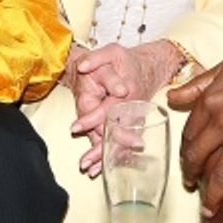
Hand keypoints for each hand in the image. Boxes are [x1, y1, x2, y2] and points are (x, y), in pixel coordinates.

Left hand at [64, 47, 122, 176]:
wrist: (148, 67)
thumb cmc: (126, 60)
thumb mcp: (111, 51)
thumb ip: (95, 57)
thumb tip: (82, 66)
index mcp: (127, 92)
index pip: (108, 109)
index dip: (91, 119)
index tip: (75, 128)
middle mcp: (132, 109)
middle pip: (116, 133)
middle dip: (100, 148)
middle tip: (84, 162)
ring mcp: (134, 120)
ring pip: (121, 143)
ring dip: (106, 157)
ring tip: (90, 171)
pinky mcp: (134, 126)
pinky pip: (124, 145)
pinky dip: (114, 158)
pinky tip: (101, 169)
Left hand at [167, 48, 222, 219]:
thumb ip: (196, 85)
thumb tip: (170, 96)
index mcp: (209, 102)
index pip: (189, 133)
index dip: (185, 150)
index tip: (187, 159)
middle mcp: (222, 122)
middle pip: (198, 157)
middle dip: (190, 175)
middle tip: (190, 185)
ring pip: (221, 174)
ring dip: (212, 196)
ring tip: (208, 210)